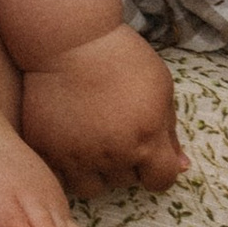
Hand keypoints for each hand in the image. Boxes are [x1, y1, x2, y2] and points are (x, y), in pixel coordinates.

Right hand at [18, 27, 187, 194]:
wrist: (69, 38)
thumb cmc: (121, 57)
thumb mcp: (161, 88)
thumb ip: (170, 132)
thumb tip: (182, 167)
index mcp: (147, 139)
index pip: (161, 181)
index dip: (158, 171)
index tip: (150, 157)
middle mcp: (113, 154)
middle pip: (125, 182)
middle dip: (125, 163)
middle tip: (115, 132)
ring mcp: (76, 155)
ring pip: (91, 188)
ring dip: (95, 171)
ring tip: (92, 142)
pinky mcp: (45, 148)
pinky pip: (59, 175)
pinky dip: (66, 165)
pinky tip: (69, 141)